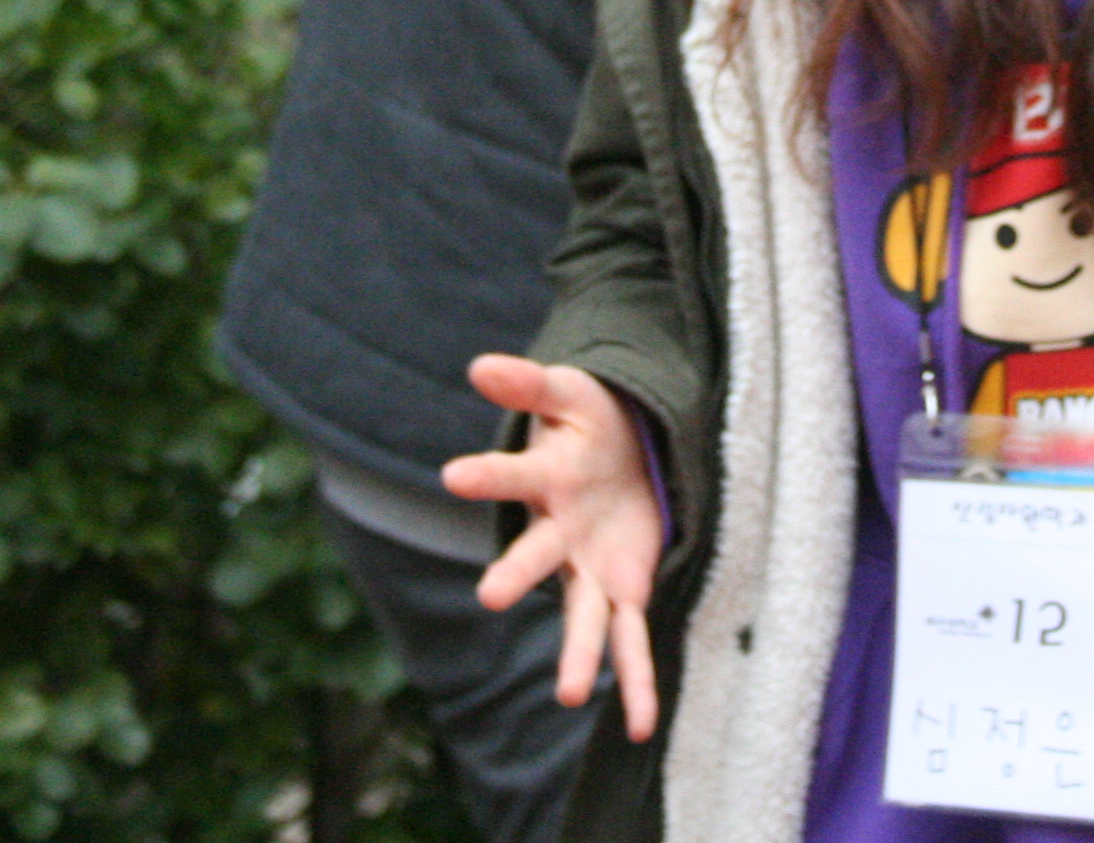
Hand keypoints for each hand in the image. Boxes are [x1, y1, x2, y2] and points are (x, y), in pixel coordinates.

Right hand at [442, 354, 666, 740]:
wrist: (625, 455)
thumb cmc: (590, 425)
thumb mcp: (568, 393)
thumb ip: (528, 384)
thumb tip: (478, 366)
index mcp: (546, 480)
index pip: (511, 474)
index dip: (486, 476)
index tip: (453, 476)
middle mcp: (561, 533)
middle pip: (538, 554)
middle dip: (517, 572)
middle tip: (491, 595)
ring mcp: (590, 567)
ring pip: (582, 616)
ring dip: (576, 655)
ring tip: (566, 696)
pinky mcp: (625, 587)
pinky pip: (632, 640)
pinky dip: (637, 682)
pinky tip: (640, 726)